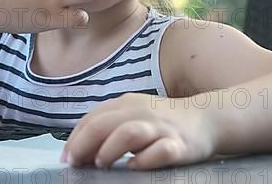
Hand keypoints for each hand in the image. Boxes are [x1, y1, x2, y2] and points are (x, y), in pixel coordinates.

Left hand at [61, 93, 217, 170]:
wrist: (206, 118)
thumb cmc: (161, 121)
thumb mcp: (132, 114)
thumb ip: (109, 126)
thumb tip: (79, 149)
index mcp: (126, 104)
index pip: (92, 118)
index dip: (75, 138)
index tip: (66, 158)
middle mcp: (141, 113)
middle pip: (104, 124)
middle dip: (84, 144)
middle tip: (75, 163)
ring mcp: (161, 128)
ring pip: (129, 133)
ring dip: (110, 148)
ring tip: (100, 163)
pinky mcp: (179, 145)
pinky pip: (161, 151)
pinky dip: (144, 160)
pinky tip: (133, 167)